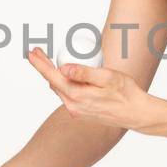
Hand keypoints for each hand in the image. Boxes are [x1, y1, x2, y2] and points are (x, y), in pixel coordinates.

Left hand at [26, 46, 151, 130]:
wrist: (136, 114)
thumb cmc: (125, 93)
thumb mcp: (107, 77)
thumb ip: (84, 72)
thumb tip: (63, 68)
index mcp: (77, 96)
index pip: (52, 76)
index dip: (39, 64)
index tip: (31, 53)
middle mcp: (73, 106)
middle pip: (52, 82)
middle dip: (43, 66)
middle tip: (38, 52)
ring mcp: (76, 111)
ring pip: (59, 89)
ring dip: (52, 75)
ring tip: (48, 60)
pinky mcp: (81, 112)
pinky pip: (67, 95)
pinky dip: (62, 83)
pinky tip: (65, 75)